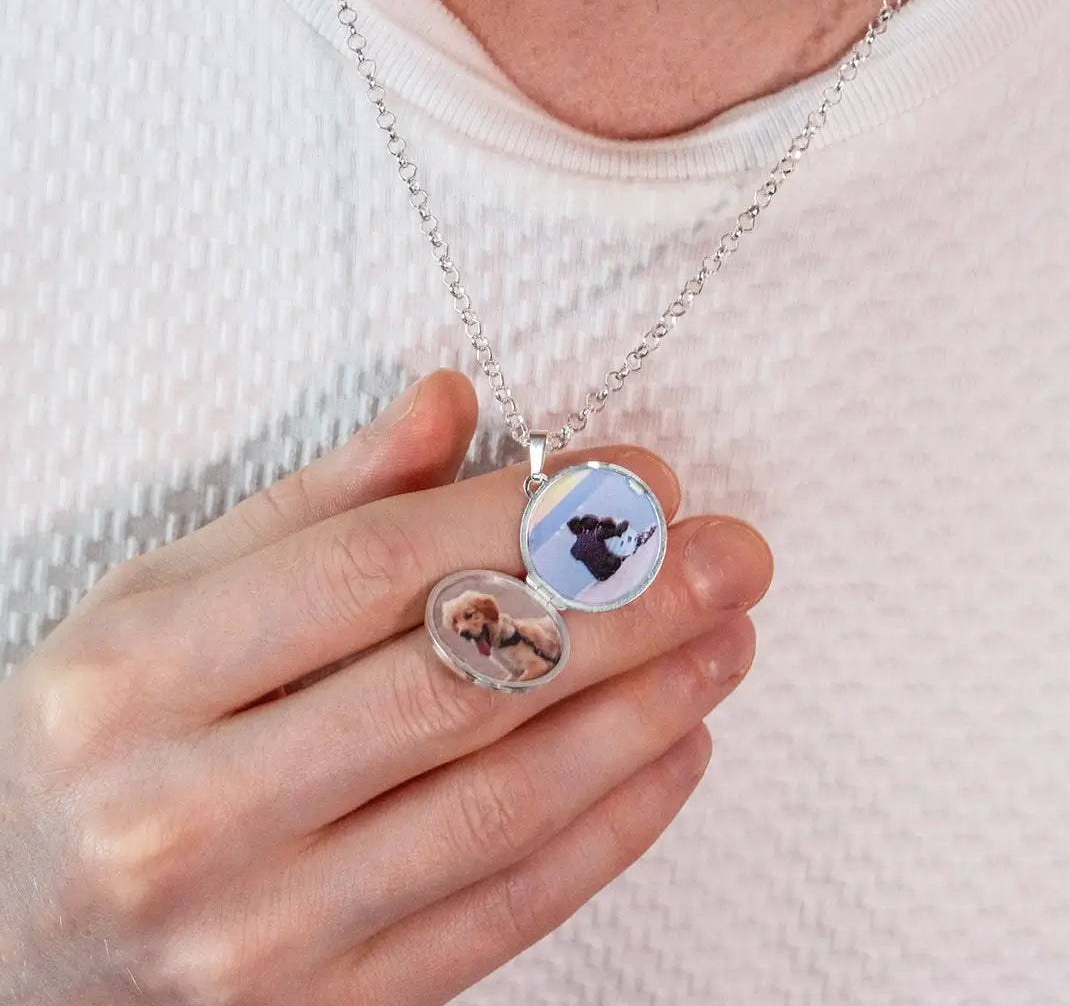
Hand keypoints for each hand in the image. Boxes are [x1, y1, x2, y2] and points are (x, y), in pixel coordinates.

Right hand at [0, 370, 772, 1005]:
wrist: (5, 926)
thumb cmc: (94, 736)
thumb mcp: (160, 595)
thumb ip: (312, 498)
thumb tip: (450, 405)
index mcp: (138, 680)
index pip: (371, 574)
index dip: (521, 519)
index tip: (632, 478)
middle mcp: (191, 814)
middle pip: (457, 684)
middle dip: (621, 609)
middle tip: (727, 554)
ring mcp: (260, 933)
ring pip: (499, 804)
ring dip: (640, 711)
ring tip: (725, 639)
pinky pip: (499, 913)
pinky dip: (608, 829)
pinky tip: (676, 750)